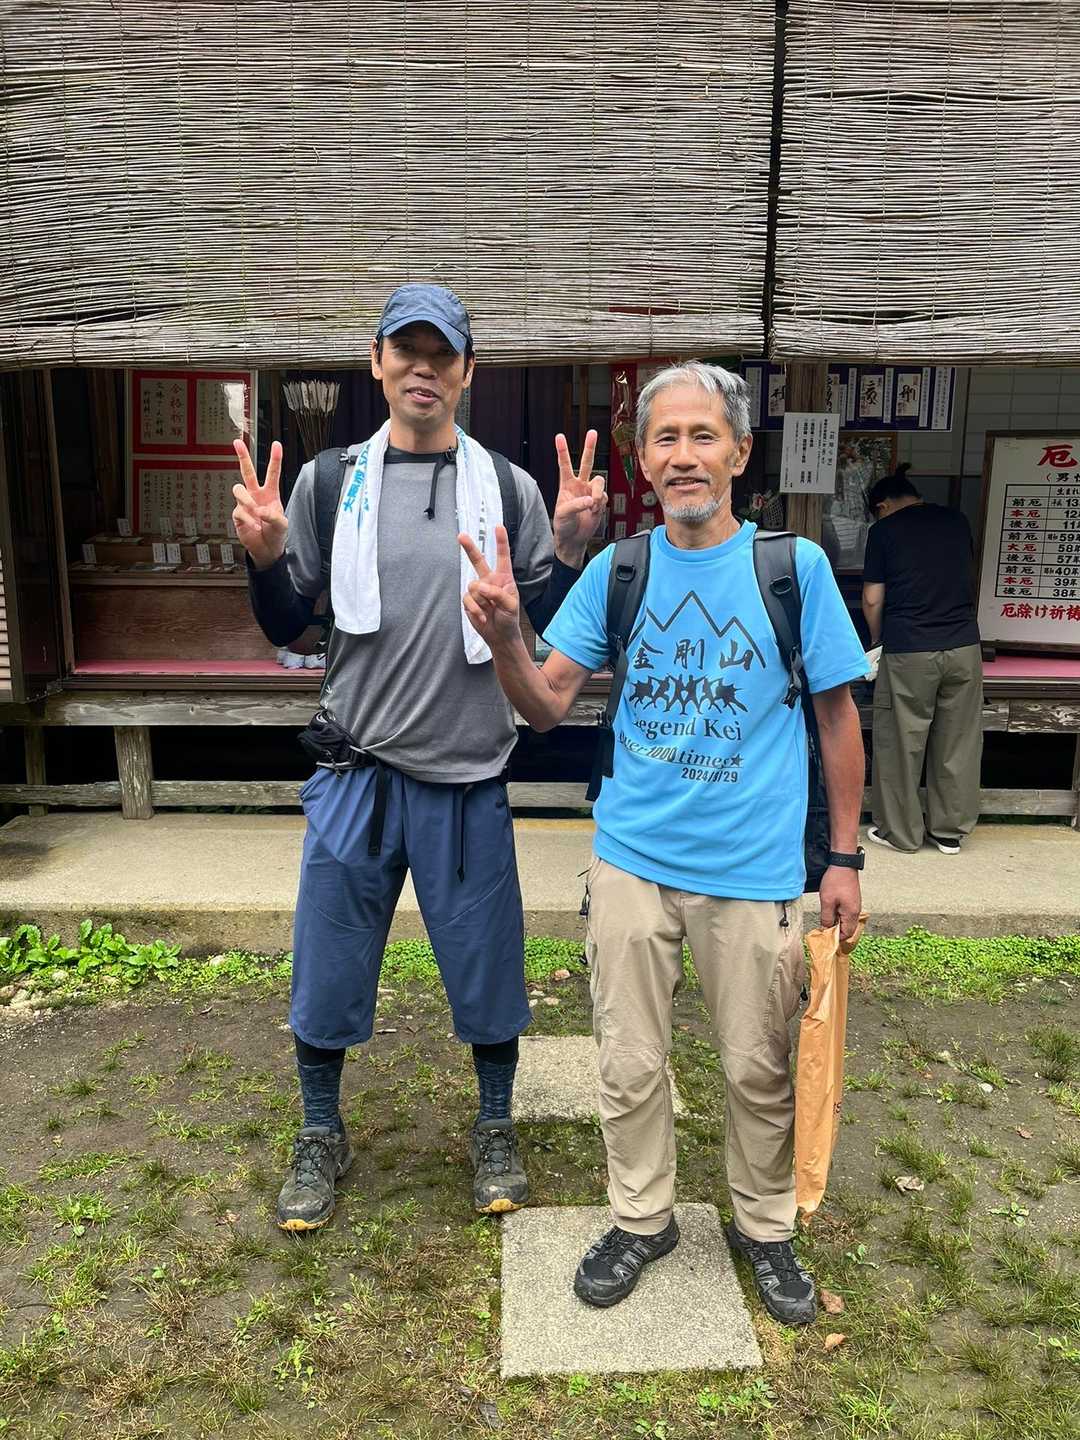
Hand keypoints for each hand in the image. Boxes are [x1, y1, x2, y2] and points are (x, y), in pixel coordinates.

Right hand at [232, 439, 287, 568]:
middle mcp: (256, 495)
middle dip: (242, 456)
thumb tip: (260, 510)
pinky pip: (240, 511)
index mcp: (270, 494)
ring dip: (247, 499)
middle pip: (247, 472)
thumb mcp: (282, 525)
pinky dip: (249, 519)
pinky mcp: (238, 514)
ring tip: (256, 511)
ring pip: (238, 489)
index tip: (276, 444)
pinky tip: (256, 527)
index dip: (275, 458)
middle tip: (237, 442)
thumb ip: (273, 516)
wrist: (267, 549)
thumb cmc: (276, 533)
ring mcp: (246, 503)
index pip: (272, 473)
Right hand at [459, 524, 520, 649]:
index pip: (502, 558)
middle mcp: (490, 580)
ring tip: (489, 610)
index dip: (500, 542)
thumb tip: (481, 587)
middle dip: (469, 548)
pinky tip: (482, 616)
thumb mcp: (510, 605)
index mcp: (504, 578)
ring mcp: (478, 590)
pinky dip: (475, 609)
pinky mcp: (469, 601)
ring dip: (481, 601)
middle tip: (461, 536)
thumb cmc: (509, 618)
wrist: (499, 635)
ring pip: (473, 587)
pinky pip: (468, 599)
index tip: (498, 527)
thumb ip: (498, 593)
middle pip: (477, 561)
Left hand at [552, 430, 607, 565]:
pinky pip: (603, 497)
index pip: (564, 464)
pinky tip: (593, 512)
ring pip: (599, 481)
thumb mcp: (563, 514)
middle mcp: (579, 485)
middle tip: (592, 433)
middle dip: (590, 447)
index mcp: (566, 485)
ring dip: (596, 492)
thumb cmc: (563, 526)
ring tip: (592, 504)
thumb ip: (575, 505)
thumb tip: (590, 500)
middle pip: (586, 462)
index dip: (562, 450)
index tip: (559, 436)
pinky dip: (599, 505)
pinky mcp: (599, 501)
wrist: (574, 539)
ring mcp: (590, 492)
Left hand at [819, 866, 861, 941]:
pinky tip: (831, 911)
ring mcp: (855, 905)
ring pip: (847, 921)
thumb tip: (827, 929)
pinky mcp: (852, 900)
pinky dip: (839, 916)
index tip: (825, 937)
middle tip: (824, 929)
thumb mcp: (827, 901)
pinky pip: (847, 913)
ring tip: (826, 919)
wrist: (843, 864)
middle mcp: (856, 911)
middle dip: (836, 931)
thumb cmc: (836, 881)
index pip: (846, 934)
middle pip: (848, 929)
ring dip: (837, 923)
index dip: (836, 938)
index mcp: (851, 914)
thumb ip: (827, 918)